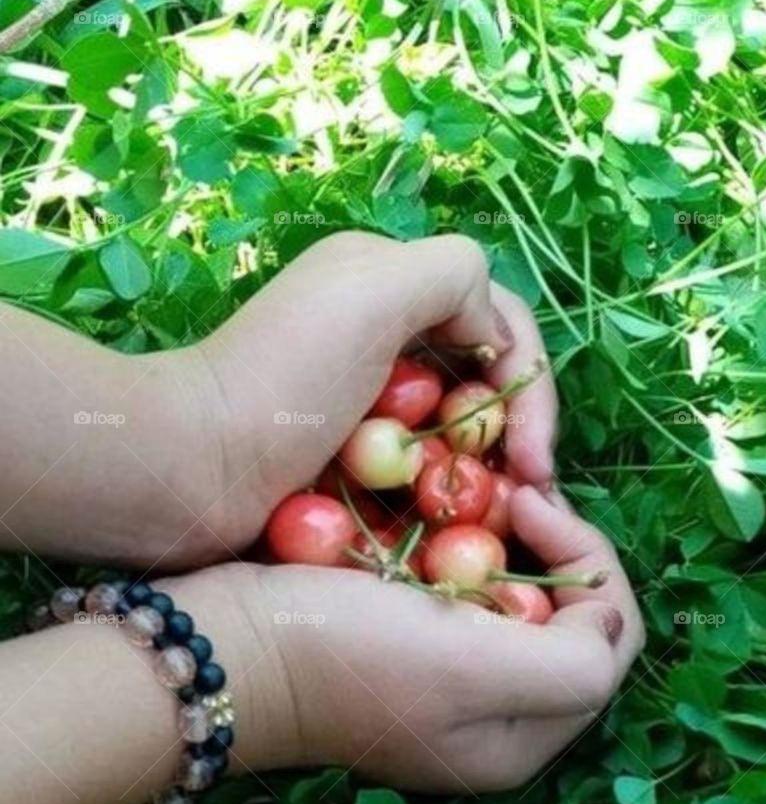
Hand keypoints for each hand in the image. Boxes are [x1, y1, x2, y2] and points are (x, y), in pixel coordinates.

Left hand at [0, 232, 554, 569]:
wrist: (192, 471)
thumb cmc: (283, 384)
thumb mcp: (373, 289)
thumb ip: (453, 275)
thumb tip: (491, 337)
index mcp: (390, 286)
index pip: (501, 326)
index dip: (532, 389)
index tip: (535, 462)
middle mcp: (382, 339)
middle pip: (486, 384)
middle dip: (515, 439)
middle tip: (527, 499)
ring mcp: (365, 406)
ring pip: (461, 437)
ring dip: (486, 476)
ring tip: (497, 522)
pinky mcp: (349, 464)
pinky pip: (421, 476)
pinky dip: (443, 499)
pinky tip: (452, 528)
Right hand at [191, 489, 641, 789]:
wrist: (223, 646)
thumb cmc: (346, 655)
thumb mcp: (477, 669)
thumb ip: (574, 661)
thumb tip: (606, 620)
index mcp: (525, 738)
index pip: (609, 640)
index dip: (591, 561)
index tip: (529, 502)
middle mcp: (496, 720)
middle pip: (572, 621)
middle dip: (557, 549)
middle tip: (514, 492)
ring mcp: (449, 686)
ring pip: (522, 601)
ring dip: (515, 544)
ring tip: (484, 495)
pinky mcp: (407, 652)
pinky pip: (470, 594)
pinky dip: (469, 551)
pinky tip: (441, 518)